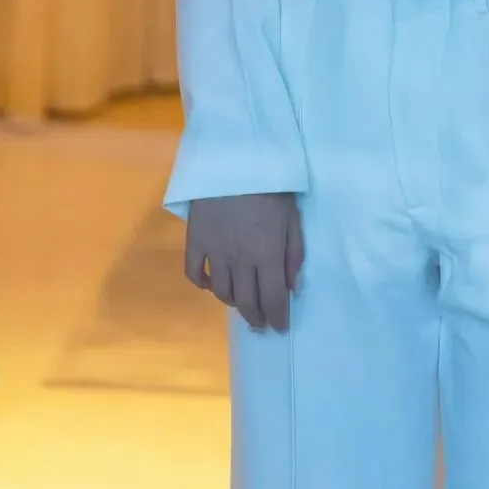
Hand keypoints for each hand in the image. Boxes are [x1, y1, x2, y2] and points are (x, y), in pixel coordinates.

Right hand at [185, 192, 303, 332]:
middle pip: (246, 301)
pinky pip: (194, 273)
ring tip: (241, 303)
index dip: (277, 318)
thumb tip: (292, 288)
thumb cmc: (271, 187)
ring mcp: (214, 252)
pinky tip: (211, 285)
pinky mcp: (195, 241)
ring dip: (233, 302)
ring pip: (221, 292)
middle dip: (256, 317)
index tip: (280, 327)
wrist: (234, 160)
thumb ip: (294, 254)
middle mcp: (240, 260)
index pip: (272, 299)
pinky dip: (202, 284)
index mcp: (267, 254)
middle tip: (262, 324)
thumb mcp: (292, 217)